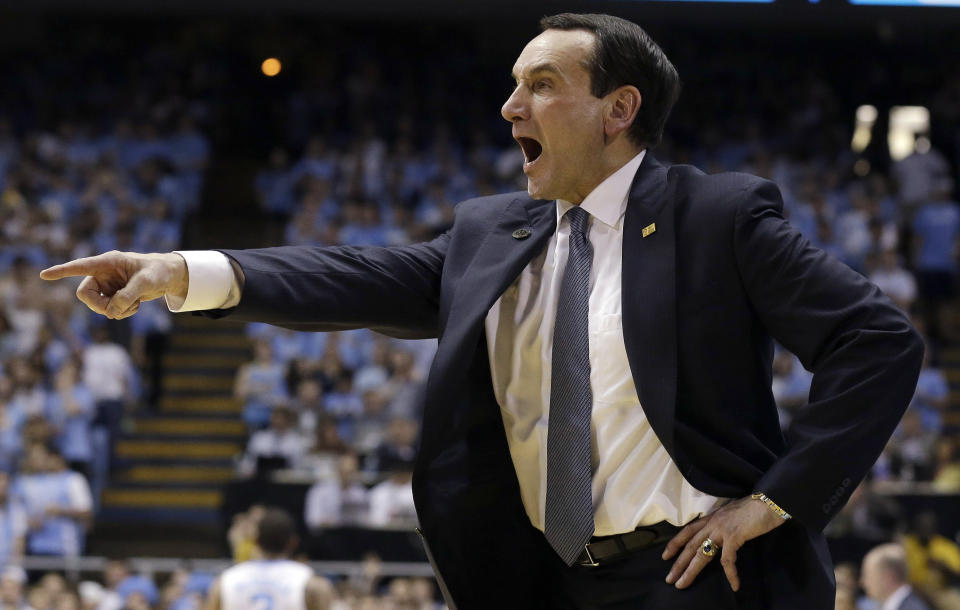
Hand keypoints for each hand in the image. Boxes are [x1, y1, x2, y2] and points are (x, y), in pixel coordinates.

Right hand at [40, 251, 187, 319]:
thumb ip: (128, 296)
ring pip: (98, 305)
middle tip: (116, 311)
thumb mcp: (146, 282)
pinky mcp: (113, 295)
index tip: (44, 275)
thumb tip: (111, 313)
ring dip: (115, 310)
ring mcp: (108, 286)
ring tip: (134, 305)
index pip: (80, 266)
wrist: (169, 276)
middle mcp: (103, 273)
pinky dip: (122, 312)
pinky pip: (110, 310)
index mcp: (108, 262)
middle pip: (85, 295)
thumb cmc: (158, 271)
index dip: (61, 271)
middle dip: (99, 306)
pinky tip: (135, 306)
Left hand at [662, 495, 786, 591]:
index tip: (665, 556)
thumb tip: (720, 536)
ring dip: (691, 570)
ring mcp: (722, 529)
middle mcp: (713, 523)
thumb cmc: (754, 508)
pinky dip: (730, 574)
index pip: (687, 531)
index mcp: (712, 518)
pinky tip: (734, 585)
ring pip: (701, 553)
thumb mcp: (732, 515)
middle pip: (690, 545)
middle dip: (678, 563)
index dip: (675, 543)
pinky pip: (727, 559)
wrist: (768, 501)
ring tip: (683, 584)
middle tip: (669, 578)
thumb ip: (723, 524)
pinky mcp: (734, 536)